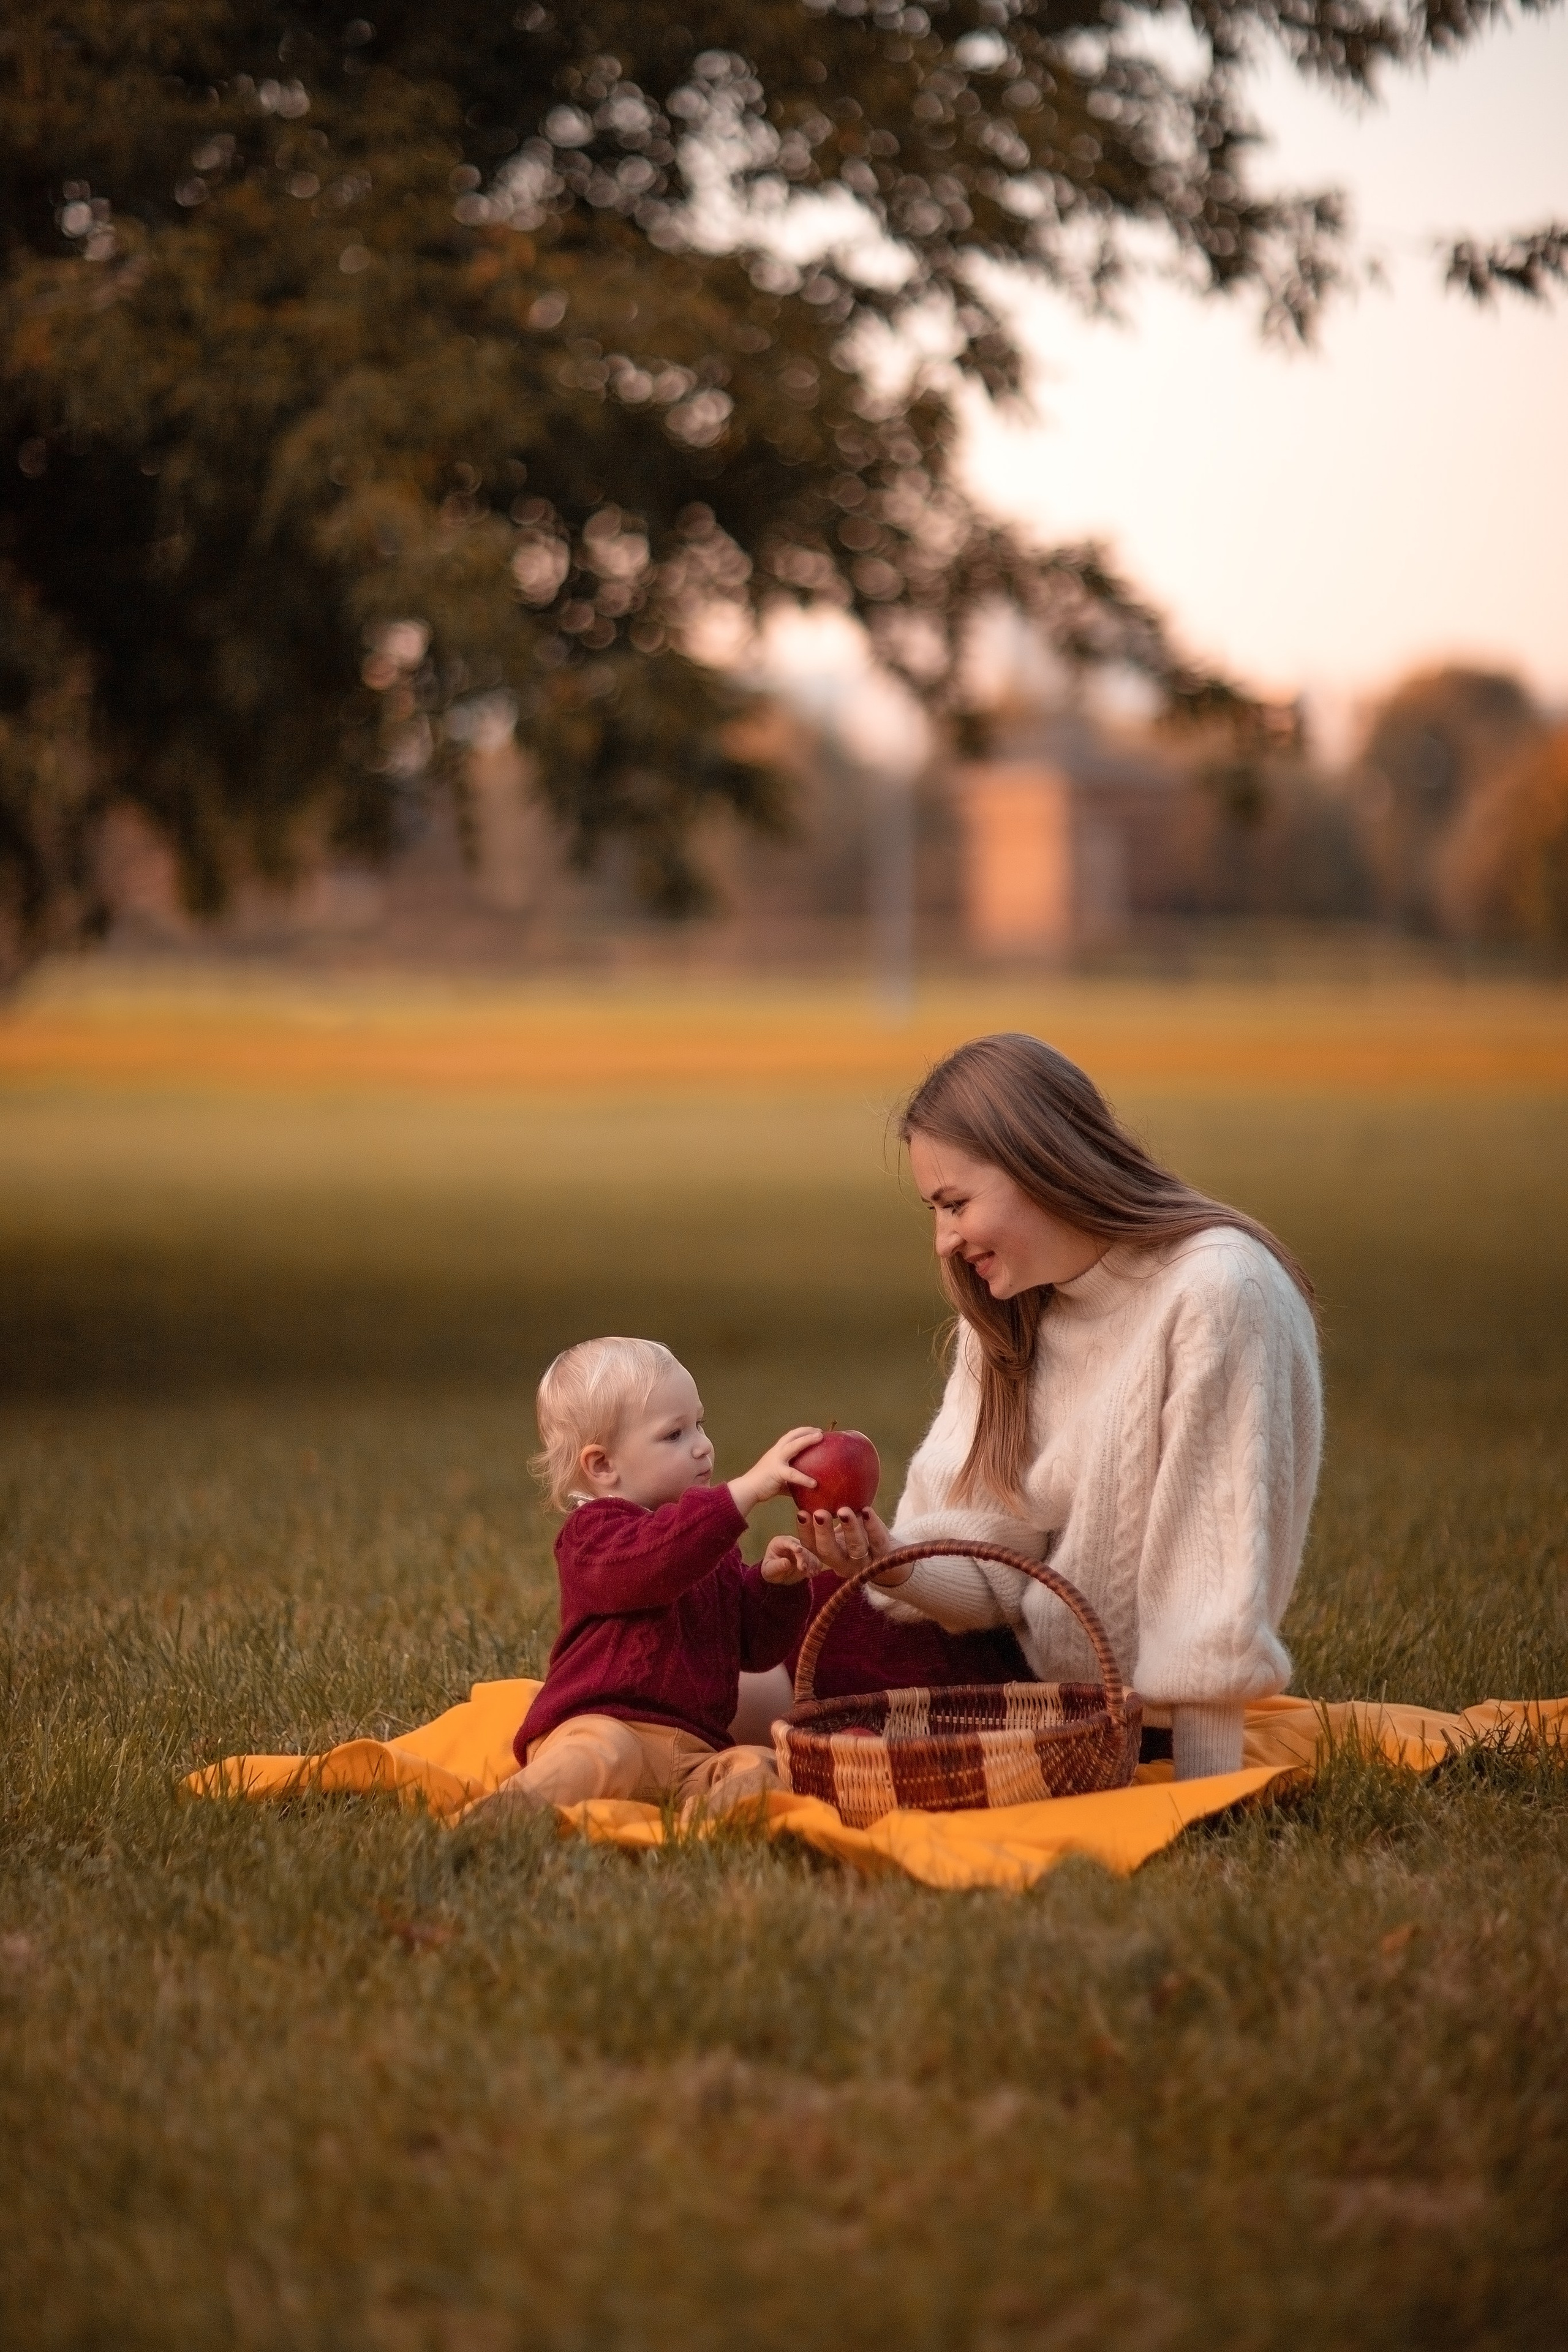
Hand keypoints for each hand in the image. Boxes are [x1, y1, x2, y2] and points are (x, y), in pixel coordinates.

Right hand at [727, 1426, 822, 1520]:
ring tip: (820, 1437)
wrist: (747, 1490)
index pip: (790, 1436)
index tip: (816, 1431)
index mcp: (777, 1452)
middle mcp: (776, 1452)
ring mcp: (776, 1460)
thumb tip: (808, 1487)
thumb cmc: (764, 1485)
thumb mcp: (781, 1479)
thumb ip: (793, 1480)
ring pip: (793, 1445)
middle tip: (821, 1432)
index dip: (803, 1432)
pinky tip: (814, 1484)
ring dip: (807, 1440)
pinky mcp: (776, 1472)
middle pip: (793, 1435)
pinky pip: (793, 1474)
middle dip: (807, 1431)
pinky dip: (804, 1478)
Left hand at [759, 1535, 814, 1584]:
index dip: (793, 1545)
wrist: (778, 1576)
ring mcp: (802, 1550)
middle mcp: (792, 1543)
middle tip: (803, 1568)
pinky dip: (816, 1566)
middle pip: (801, 1548)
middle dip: (803, 1558)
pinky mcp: (809, 1558)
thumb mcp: (769, 1570)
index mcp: (779, 1542)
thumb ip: (777, 1566)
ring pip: (810, 1554)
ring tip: (811, 1574)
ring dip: (812, 1564)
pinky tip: (816, 1572)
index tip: (799, 1550)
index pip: (787, 1541)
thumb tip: (786, 1563)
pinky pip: (815, 1560)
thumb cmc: (771, 1570)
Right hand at [795, 1505, 909, 1587]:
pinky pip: (878, 1541)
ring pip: (855, 1548)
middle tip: (819, 1513)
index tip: (801, 1512)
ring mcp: (865, 1563)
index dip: (805, 1531)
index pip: (812, 1546)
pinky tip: (867, 1510)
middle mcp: (844, 1563)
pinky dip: (872, 1526)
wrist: (892, 1561)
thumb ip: (829, 1514)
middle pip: (829, 1551)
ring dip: (849, 1529)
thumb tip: (813, 1484)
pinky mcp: (885, 1557)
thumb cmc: (860, 1538)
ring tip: (844, 1510)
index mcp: (830, 1555)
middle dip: (823, 1532)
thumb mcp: (842, 1530)